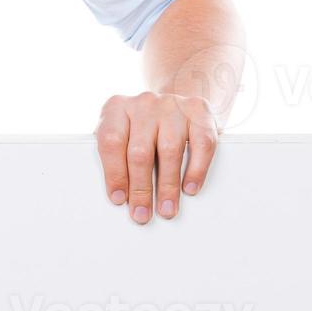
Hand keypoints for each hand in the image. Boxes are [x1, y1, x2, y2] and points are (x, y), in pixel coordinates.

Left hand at [93, 91, 217, 223]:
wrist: (175, 96)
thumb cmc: (142, 123)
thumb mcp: (121, 130)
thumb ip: (114, 154)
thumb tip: (117, 194)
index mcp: (117, 108)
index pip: (111, 142)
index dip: (114, 174)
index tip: (118, 199)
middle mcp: (144, 103)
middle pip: (140, 152)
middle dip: (140, 189)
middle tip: (142, 213)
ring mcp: (172, 105)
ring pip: (169, 151)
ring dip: (167, 186)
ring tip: (166, 209)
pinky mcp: (199, 111)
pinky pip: (200, 144)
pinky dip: (196, 170)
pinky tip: (189, 187)